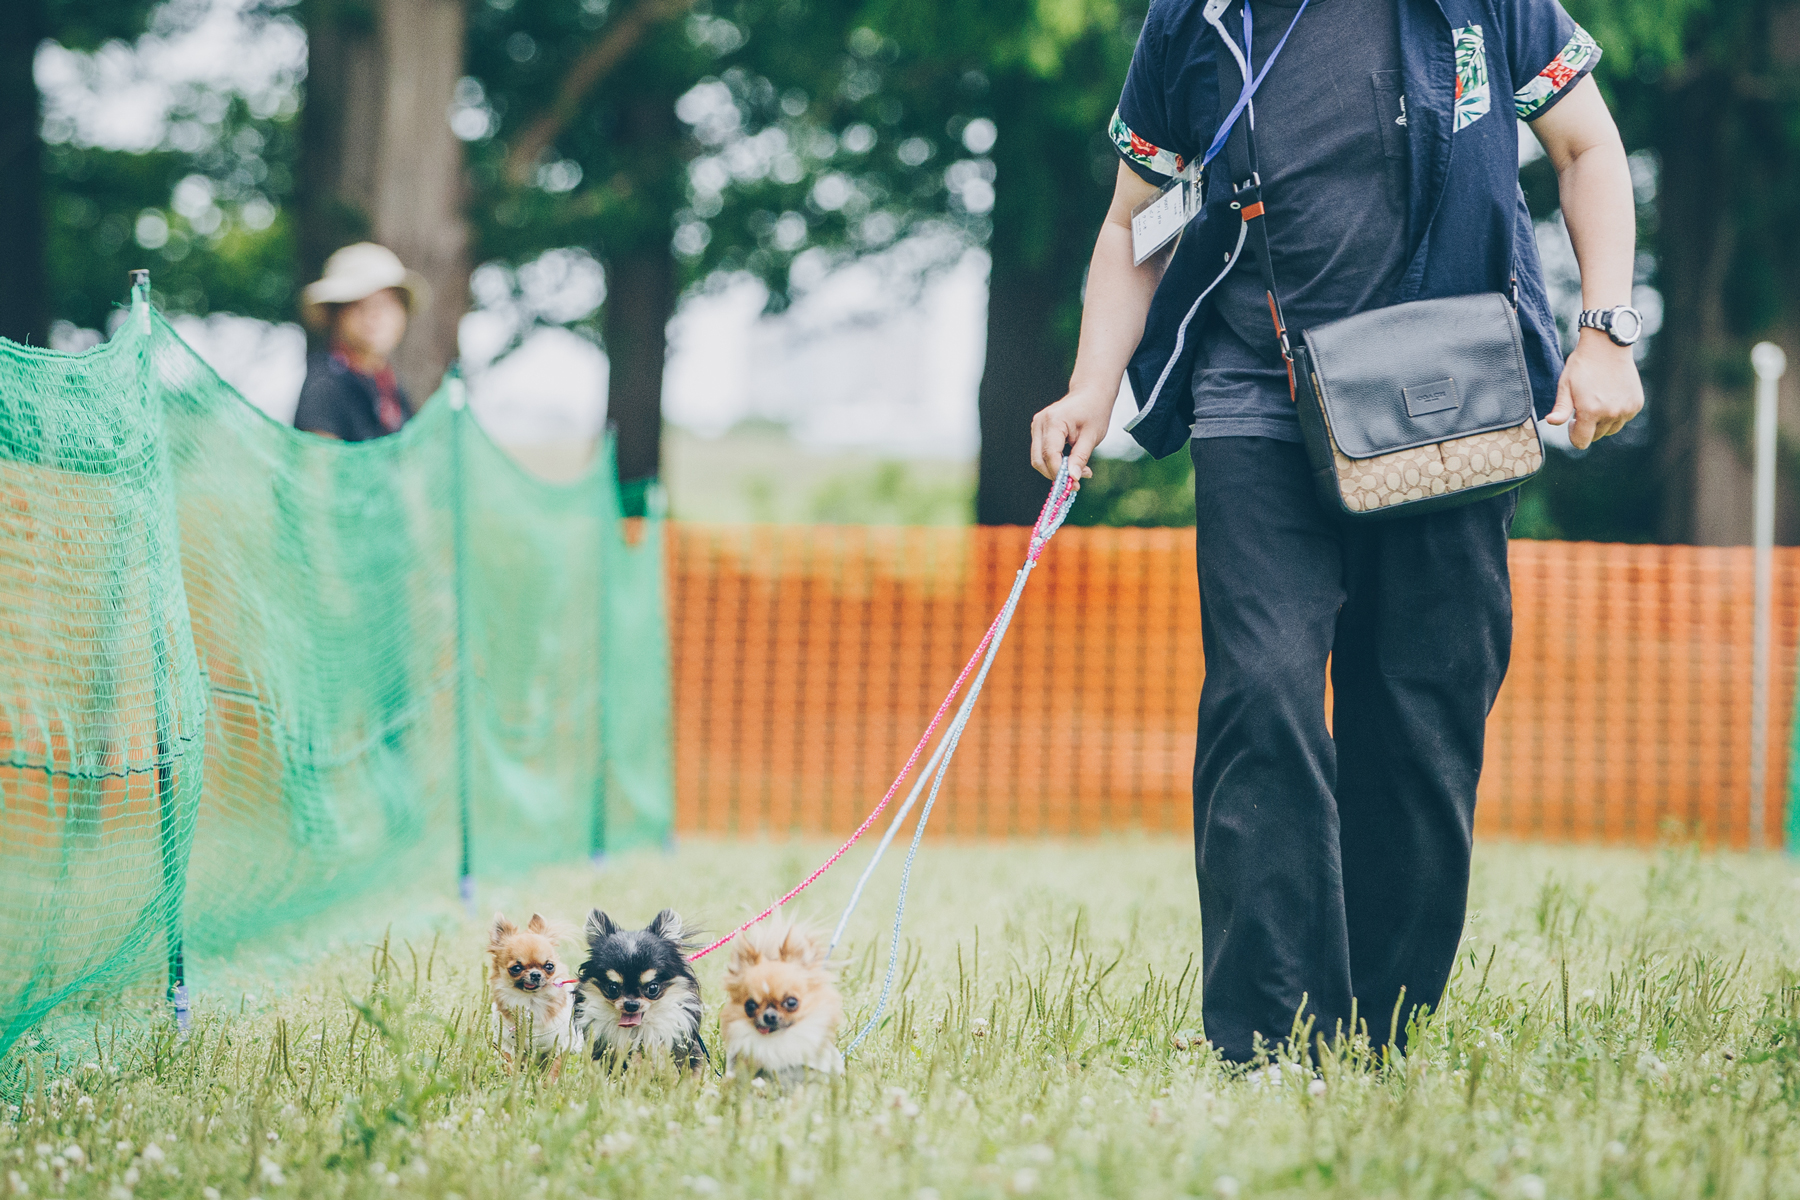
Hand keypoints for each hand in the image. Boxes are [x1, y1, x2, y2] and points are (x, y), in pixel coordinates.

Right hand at [1029, 387, 1115, 480]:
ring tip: (1078, 470)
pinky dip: (1054, 462)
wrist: (1090, 393)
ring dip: (1055, 470)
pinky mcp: (1038, 430)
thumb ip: (1080, 457)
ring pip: (1038, 458)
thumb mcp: (1092, 436)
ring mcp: (1036, 426)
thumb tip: (1072, 478)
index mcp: (1053, 421)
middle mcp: (1040, 423)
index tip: (1075, 484)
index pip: (1050, 454)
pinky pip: (1042, 452)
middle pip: (1038, 460)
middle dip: (1055, 475)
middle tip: (1076, 482)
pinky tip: (1070, 462)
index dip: (1060, 473)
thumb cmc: (1094, 411)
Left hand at [1546, 329, 1643, 449]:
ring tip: (1597, 401)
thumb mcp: (1565, 386)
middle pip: (1596, 436)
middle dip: (1588, 426)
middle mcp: (1610, 413)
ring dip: (1603, 421)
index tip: (1573, 420)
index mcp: (1590, 412)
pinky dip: (1617, 413)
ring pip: (1611, 429)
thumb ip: (1560, 409)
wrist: (1607, 346)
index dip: (1574, 434)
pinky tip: (1610, 396)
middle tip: (1585, 405)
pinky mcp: (1636, 404)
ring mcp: (1626, 409)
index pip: (1581, 442)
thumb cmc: (1582, 366)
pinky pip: (1624, 418)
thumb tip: (1550, 422)